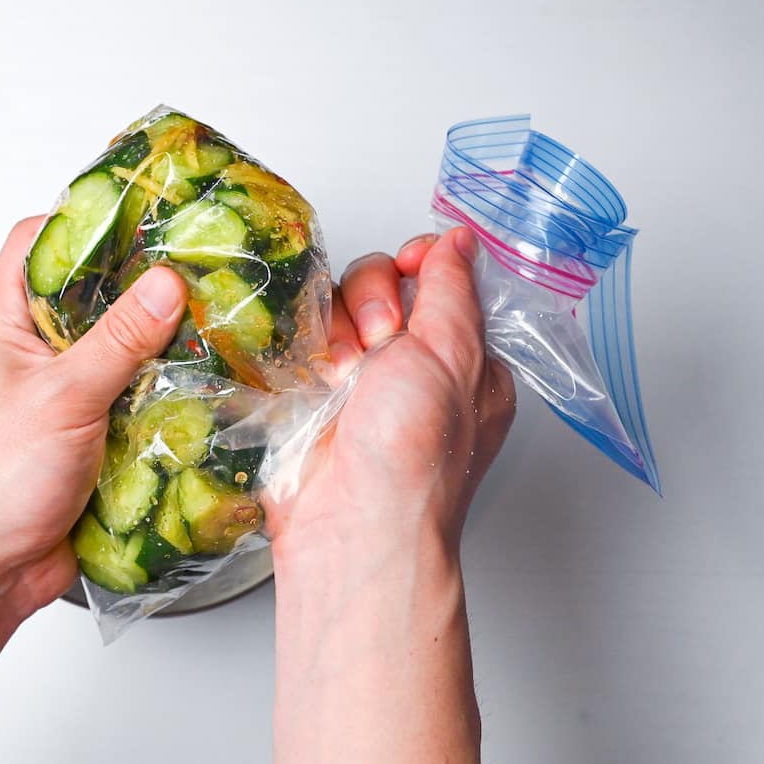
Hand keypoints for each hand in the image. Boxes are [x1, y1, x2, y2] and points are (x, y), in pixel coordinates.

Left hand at [0, 216, 187, 615]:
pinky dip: (165, 400)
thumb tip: (164, 283)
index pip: (37, 245)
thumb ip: (116, 339)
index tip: (142, 213)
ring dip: (160, 350)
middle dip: (141, 288)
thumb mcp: (61, 397)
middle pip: (92, 298)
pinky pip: (134, 406)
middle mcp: (34, 356)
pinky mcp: (91, 442)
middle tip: (199, 270)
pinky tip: (203, 393)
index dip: (83, 221)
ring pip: (121, 355)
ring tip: (215, 327)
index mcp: (6, 327)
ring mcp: (64, 400)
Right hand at [270, 227, 515, 564]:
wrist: (350, 524)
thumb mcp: (453, 356)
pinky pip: (301, 339)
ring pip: (336, 307)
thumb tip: (459, 239)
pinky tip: (315, 380)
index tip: (409, 272)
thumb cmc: (413, 455)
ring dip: (338, 332)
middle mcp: (411, 367)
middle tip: (379, 344)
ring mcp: (359, 381)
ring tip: (342, 378)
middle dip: (374, 302)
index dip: (419, 265)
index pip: (439, 278)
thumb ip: (453, 290)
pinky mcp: (312, 394)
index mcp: (463, 360)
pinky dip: (305, 349)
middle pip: (381, 283)